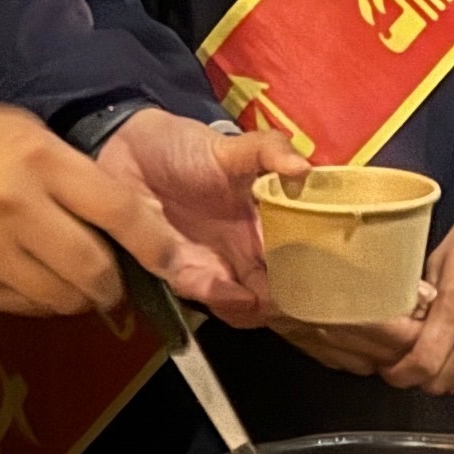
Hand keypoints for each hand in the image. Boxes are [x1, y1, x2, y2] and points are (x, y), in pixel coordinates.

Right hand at [0, 82, 169, 316]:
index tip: (176, 262)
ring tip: (73, 279)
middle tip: (117, 279)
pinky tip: (30, 278)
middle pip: (95, 270)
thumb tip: (122, 218)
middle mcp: (16, 211)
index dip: (156, 245)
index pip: (119, 213)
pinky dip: (39, 300)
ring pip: (61, 299)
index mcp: (37, 161)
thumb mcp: (19, 132)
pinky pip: (23, 307)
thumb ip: (71, 173)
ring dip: (78, 297)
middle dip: (116, 283)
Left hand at [99, 109, 298, 324]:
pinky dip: (226, 300)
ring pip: (242, 304)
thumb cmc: (184, 146)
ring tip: (268, 300)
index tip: (327, 276)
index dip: (310, 269)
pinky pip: (206, 294)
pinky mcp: (178, 270)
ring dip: (257, 308)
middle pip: (272, 288)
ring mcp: (210, 263)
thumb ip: (270, 151)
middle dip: (286, 299)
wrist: (125, 149)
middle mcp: (239, 250)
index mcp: (260, 223)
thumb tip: (306, 169)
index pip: (293, 256)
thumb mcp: (233, 146)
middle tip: (298, 299)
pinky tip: (242, 295)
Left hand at [275, 216, 453, 396]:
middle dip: (420, 380)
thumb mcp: (435, 263)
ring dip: (445, 379)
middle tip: (410, 367)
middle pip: (443, 382)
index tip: (391, 371)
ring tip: (435, 364)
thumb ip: (420, 301)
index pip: (424, 363)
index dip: (401, 375)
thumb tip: (401, 329)